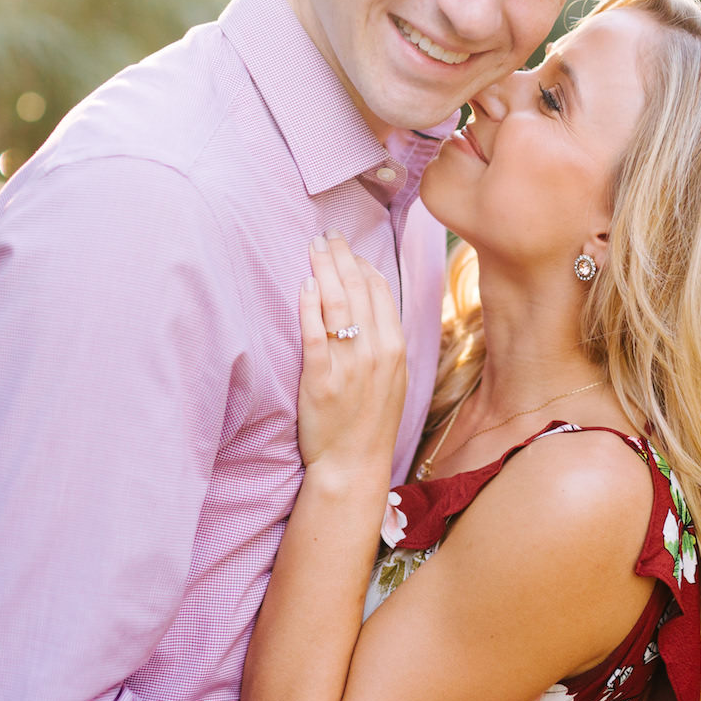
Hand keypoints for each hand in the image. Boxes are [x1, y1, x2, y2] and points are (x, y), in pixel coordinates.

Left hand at [297, 232, 406, 483]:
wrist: (354, 466)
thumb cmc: (369, 423)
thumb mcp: (391, 379)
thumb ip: (384, 342)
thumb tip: (370, 304)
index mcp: (394, 349)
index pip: (380, 291)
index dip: (363, 264)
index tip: (347, 248)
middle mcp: (376, 353)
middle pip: (358, 290)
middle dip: (342, 256)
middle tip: (326, 235)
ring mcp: (349, 366)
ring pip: (338, 305)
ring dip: (325, 269)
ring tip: (313, 247)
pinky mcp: (320, 381)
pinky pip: (315, 336)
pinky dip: (311, 307)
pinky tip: (305, 285)